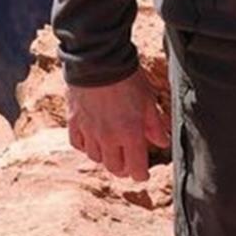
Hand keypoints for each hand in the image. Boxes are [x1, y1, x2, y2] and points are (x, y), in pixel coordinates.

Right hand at [66, 66, 168, 180]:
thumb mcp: (148, 100)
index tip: (143, 174)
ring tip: (112, 149)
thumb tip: (162, 142)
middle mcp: (108, 138)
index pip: (136, 168)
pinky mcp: (74, 122)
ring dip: (105, 157)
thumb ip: (154, 125)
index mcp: (130, 134)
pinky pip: (78, 144)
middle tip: (129, 163)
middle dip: (124, 169)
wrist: (98, 61)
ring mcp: (89, 131)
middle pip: (114, 168)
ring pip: (96, 158)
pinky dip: (86, 146)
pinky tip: (92, 140)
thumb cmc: (128, 78)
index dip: (141, 175)